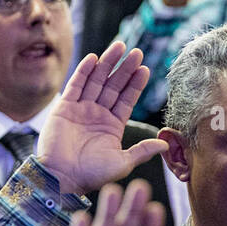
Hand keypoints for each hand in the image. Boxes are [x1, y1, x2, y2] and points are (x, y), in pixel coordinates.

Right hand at [37, 42, 169, 195]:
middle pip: (113, 86)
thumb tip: (165, 144)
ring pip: (96, 81)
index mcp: (111, 126)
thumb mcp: (123, 163)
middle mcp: (97, 115)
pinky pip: (75, 85)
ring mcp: (80, 109)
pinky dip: (84, 72)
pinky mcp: (63, 108)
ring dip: (107, 63)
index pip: (126, 100)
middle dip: (124, 69)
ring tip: (119, 47)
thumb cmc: (91, 175)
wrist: (61, 178)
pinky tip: (94, 58)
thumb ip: (142, 151)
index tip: (145, 69)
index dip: (135, 84)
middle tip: (137, 52)